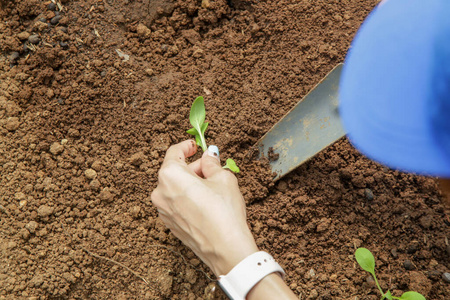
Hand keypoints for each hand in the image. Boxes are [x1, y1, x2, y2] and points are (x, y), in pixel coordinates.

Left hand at [151, 140, 258, 275]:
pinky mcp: (169, 224)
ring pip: (175, 187)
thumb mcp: (223, 178)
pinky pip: (175, 202)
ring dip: (190, 182)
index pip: (174, 152)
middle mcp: (160, 192)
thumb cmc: (224, 211)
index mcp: (170, 175)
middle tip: (212, 167)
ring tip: (212, 187)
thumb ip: (211, 163)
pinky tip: (205, 202)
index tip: (196, 146)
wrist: (225, 248)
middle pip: (174, 170)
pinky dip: (187, 197)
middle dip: (193, 167)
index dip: (187, 146)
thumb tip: (208, 155)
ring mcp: (162, 210)